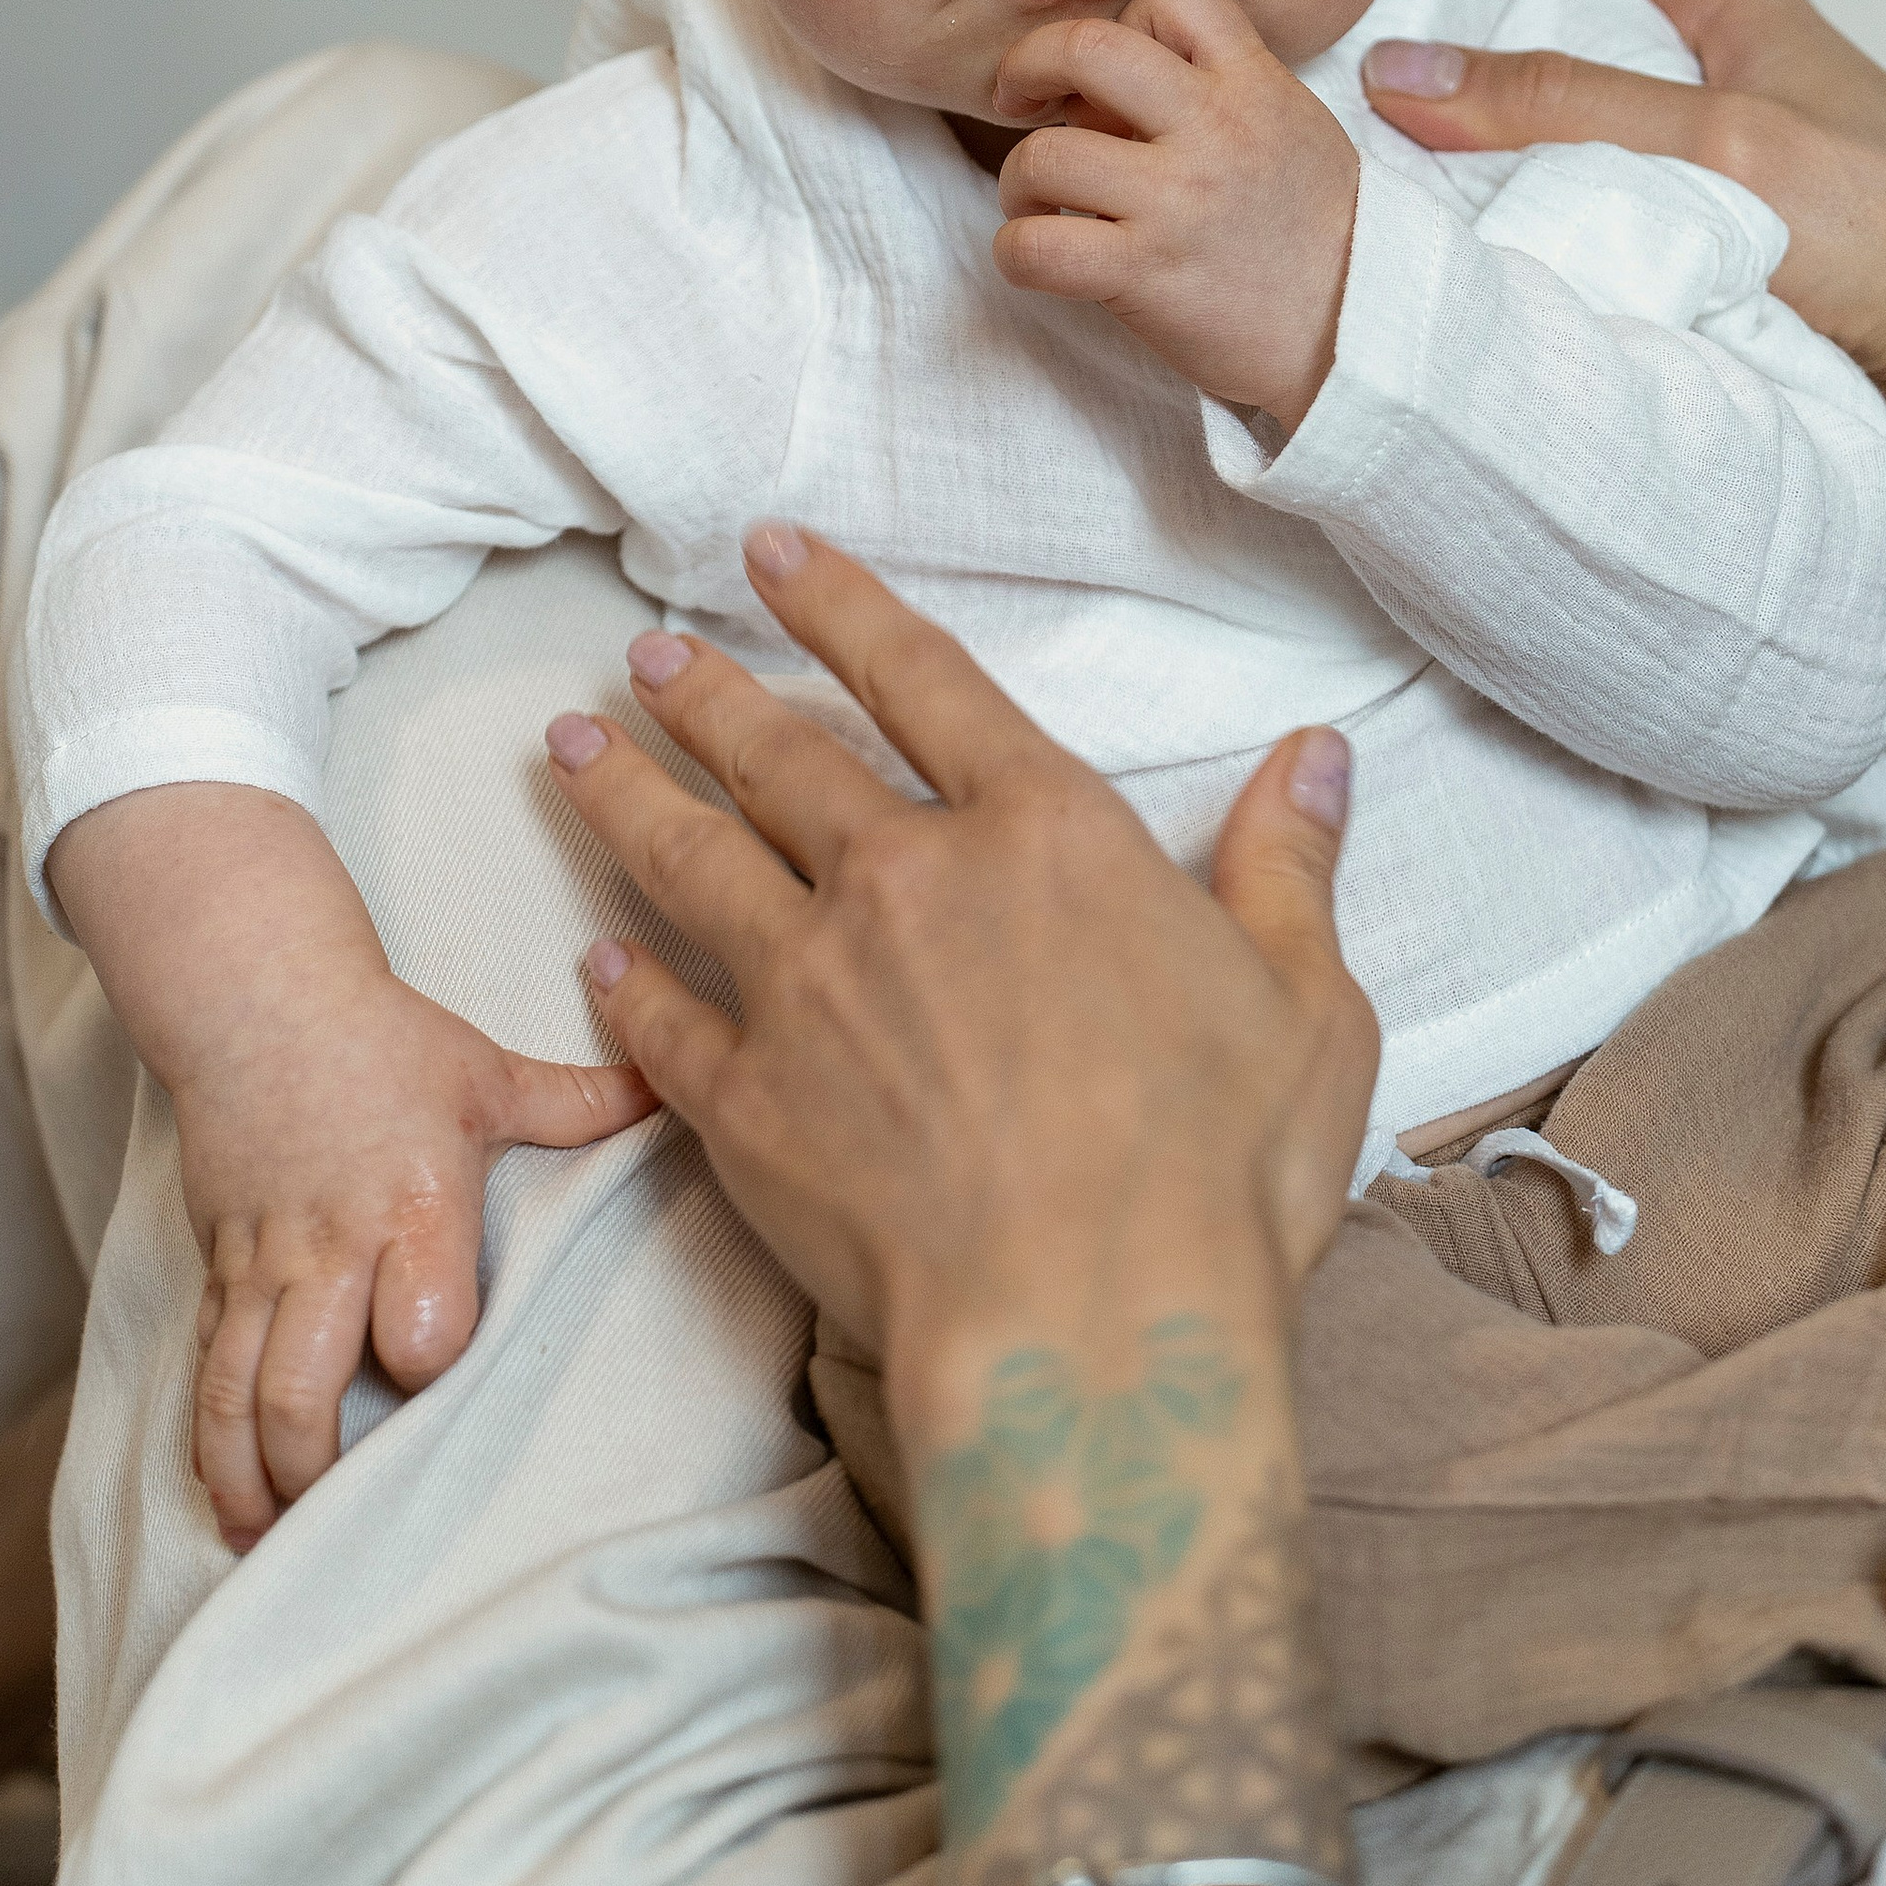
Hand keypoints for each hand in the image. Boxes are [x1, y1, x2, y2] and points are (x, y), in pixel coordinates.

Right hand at [174, 965, 653, 1547]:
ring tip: (262, 1539)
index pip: (420, 1330)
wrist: (257, 997)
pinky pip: (204, 1368)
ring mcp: (264, 1265)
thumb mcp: (488, 1072)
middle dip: (315, 1473)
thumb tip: (670, 1092)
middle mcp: (330, 1251)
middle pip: (306, 1392)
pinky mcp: (219, 1266)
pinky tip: (222, 1497)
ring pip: (238, 1395)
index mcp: (412, 1208)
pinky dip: (207, 1441)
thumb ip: (580, 1103)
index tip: (444, 1386)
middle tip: (339, 1528)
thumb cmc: (383, 1040)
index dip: (434, 1368)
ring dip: (247, 1476)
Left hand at [542, 525, 1374, 1436]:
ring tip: (570, 748)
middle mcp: (907, 883)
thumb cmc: (1216, 1174)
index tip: (769, 551)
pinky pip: (665, 1024)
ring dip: (627, 796)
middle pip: (781, 759)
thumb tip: (1315, 756)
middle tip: (642, 655)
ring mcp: (811, 990)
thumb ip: (1288, 869)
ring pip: (692, 861)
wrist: (1089, 1334)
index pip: (922, 679)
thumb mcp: (1305, 1003)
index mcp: (1044, 835)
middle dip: (706, 695)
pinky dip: (624, 986)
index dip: (839, 604)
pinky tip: (594, 958)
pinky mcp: (750, 1104)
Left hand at [987, 0, 1358, 433]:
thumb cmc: (1316, 236)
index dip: (1126, 20)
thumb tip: (1106, 91)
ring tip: (1038, 202)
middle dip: (1028, 65)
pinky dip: (1016, 252)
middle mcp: (1213, 130)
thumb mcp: (1293, 128)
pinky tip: (1042, 258)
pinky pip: (1036, 247)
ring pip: (1043, 155)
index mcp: (1254, 85)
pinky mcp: (1145, 274)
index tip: (1116, 71)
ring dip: (1019, 178)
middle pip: (1086, 48)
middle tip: (1017, 99)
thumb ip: (1218, 89)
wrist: (1357, 336)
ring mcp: (1176, 202)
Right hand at [1360, 0, 1885, 457]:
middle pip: (1552, 57)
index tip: (1351, 18)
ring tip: (1402, 201)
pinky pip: (1607, 223)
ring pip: (1573, 149)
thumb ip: (1557, 103)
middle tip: (1353, 126)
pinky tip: (1494, 271)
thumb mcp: (1711, 143)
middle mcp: (1719, 68)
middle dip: (1461, 90)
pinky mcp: (1720, 244)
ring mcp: (1718, 159)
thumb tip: (1403, 68)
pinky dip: (1553, 239)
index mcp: (1727, 3)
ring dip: (1504, 177)